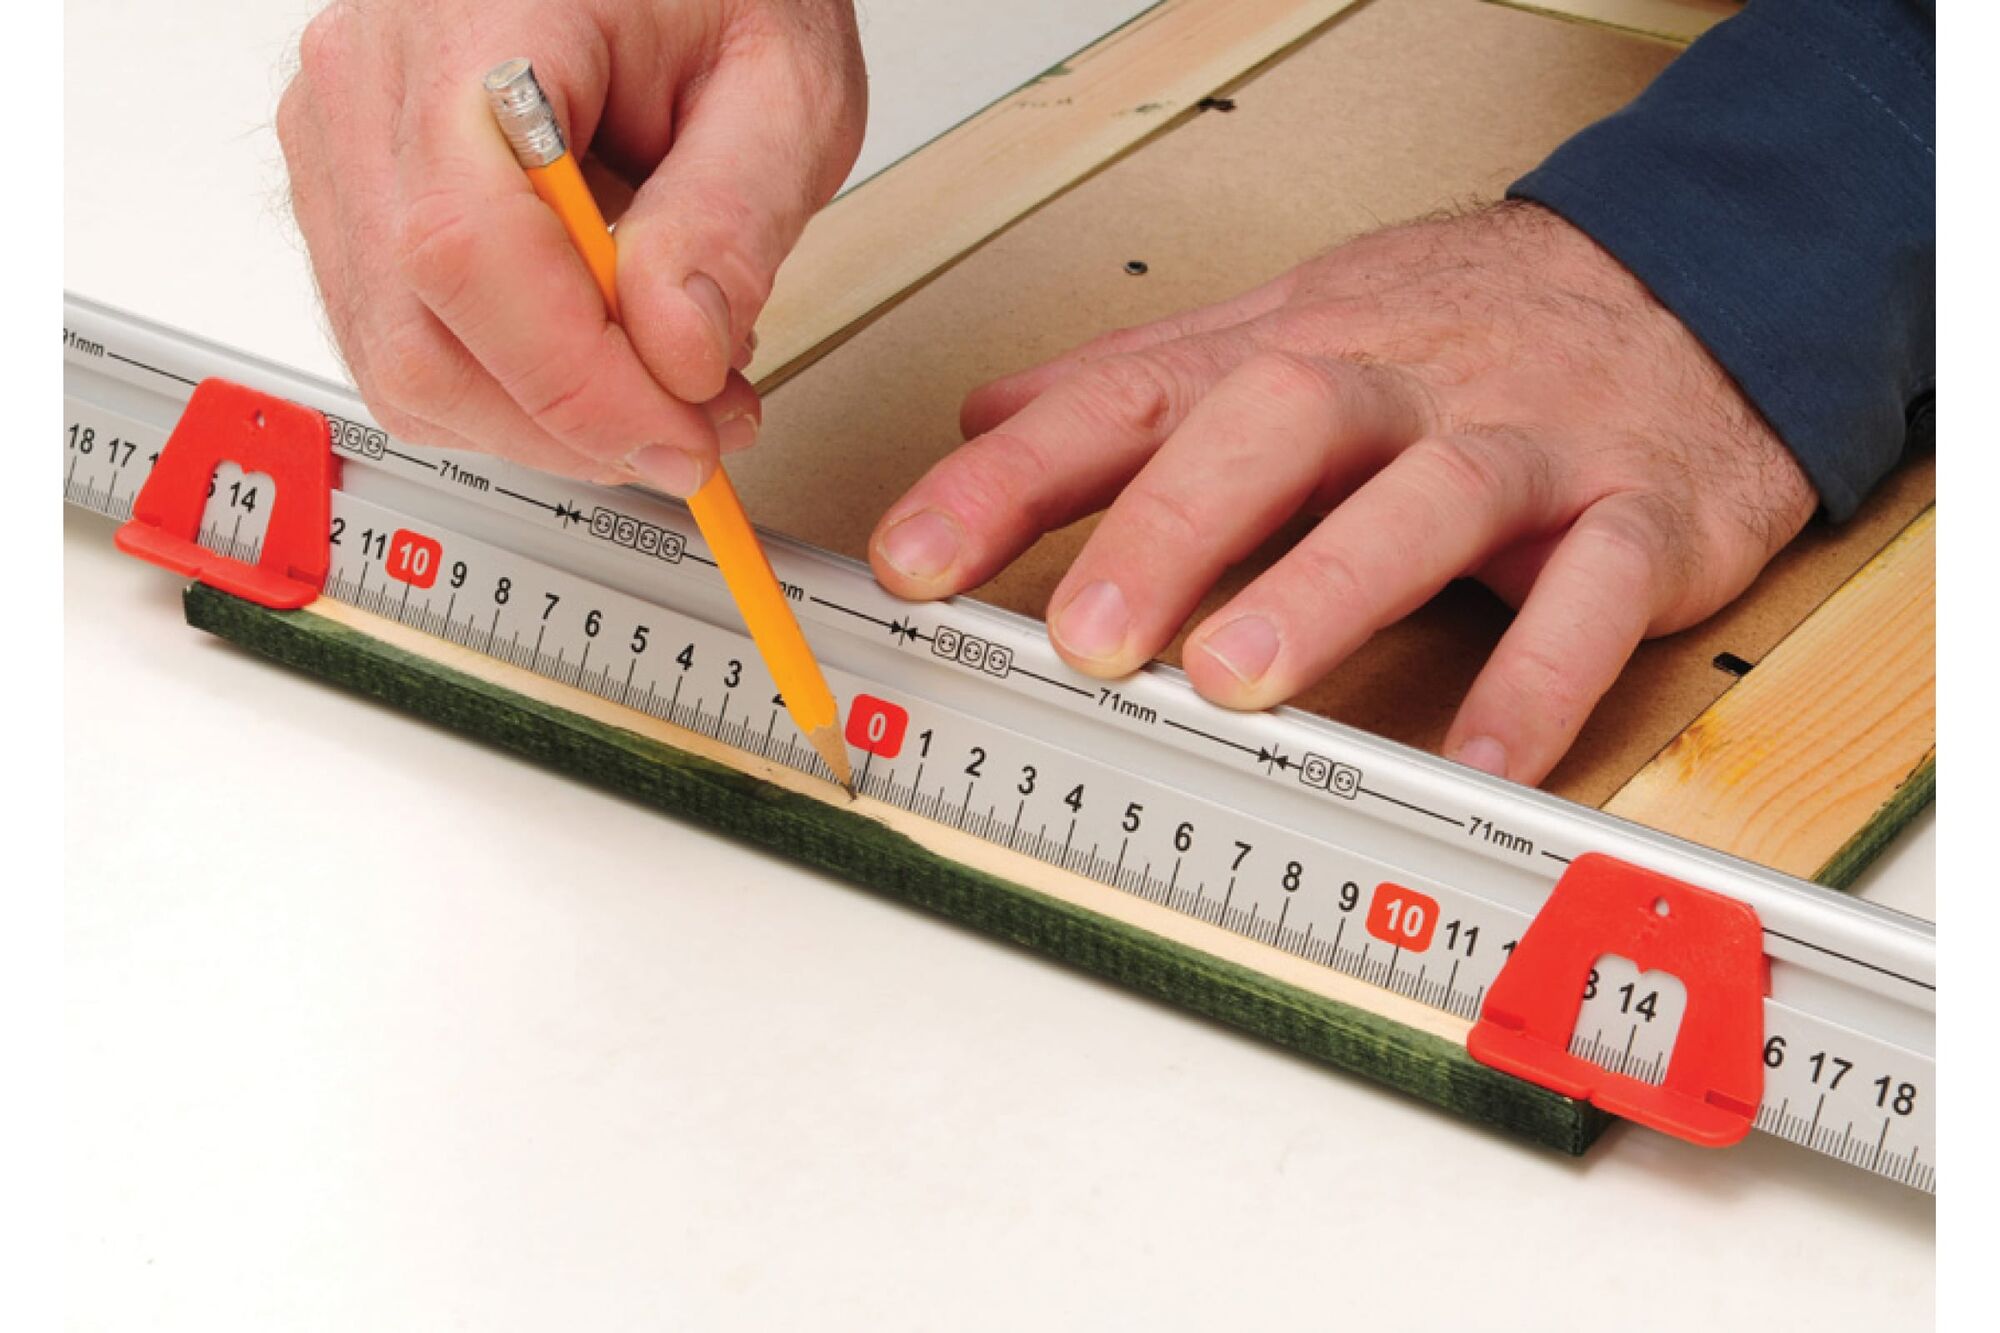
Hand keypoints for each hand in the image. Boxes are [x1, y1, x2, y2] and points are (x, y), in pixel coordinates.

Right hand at [278, 0, 864, 493]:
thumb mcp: (783, 86)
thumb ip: (732, 216)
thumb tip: (677, 351)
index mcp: (475, 22)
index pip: (469, 247)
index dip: (577, 382)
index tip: (681, 434)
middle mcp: (371, 79)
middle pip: (422, 334)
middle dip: (576, 425)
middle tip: (698, 431)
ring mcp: (344, 141)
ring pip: (406, 364)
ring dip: (547, 423)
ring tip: (666, 388)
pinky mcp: (352, 195)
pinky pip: (408, 345)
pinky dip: (511, 390)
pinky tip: (599, 356)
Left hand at [869, 204, 1816, 784]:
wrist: (1693, 283)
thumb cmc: (1467, 325)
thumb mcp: (1290, 327)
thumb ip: (1140, 380)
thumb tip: (987, 418)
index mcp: (1295, 354)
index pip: (1130, 401)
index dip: (1014, 481)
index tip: (914, 561)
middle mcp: (1397, 391)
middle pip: (1275, 424)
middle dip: (1171, 526)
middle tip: (1087, 634)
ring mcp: (1520, 447)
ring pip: (1426, 499)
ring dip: (1329, 586)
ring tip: (1241, 678)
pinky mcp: (1636, 514)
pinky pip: (1593, 591)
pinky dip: (1540, 674)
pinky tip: (1480, 760)